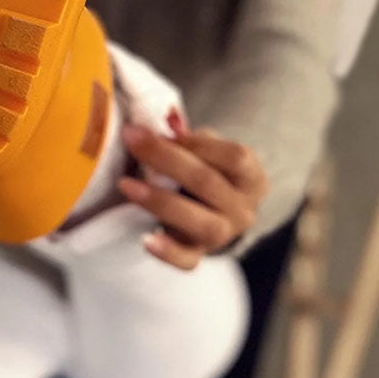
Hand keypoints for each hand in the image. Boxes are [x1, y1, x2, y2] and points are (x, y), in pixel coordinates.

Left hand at [117, 122, 268, 269]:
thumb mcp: (208, 149)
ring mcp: (224, 236)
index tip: (162, 127)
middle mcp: (243, 209)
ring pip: (199, 222)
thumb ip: (190, 136)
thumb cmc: (208, 171)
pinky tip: (146, 239)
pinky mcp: (200, 255)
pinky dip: (167, 252)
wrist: (216, 214)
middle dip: (165, 158)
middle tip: (131, 138)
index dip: (197, 142)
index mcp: (251, 177)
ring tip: (126, 185)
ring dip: (160, 201)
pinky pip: (187, 260)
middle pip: (207, 182)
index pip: (234, 157)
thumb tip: (168, 117)